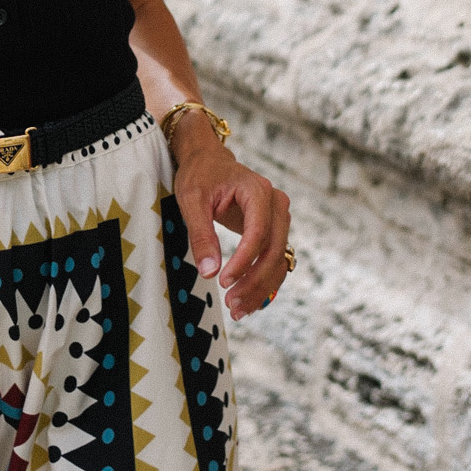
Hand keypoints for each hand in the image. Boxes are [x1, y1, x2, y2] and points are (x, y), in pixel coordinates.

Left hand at [171, 113, 291, 319]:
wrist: (209, 161)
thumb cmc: (200, 175)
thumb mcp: (192, 200)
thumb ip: (201, 235)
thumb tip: (209, 272)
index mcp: (257, 191)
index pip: (258, 232)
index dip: (243, 260)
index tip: (224, 280)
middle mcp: (276, 204)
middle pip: (273, 249)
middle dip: (254, 280)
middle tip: (232, 304)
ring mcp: (278, 218)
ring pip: (278, 259)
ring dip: (261, 287)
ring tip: (238, 309)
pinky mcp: (274, 231)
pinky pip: (275, 260)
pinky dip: (264, 282)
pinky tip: (249, 301)